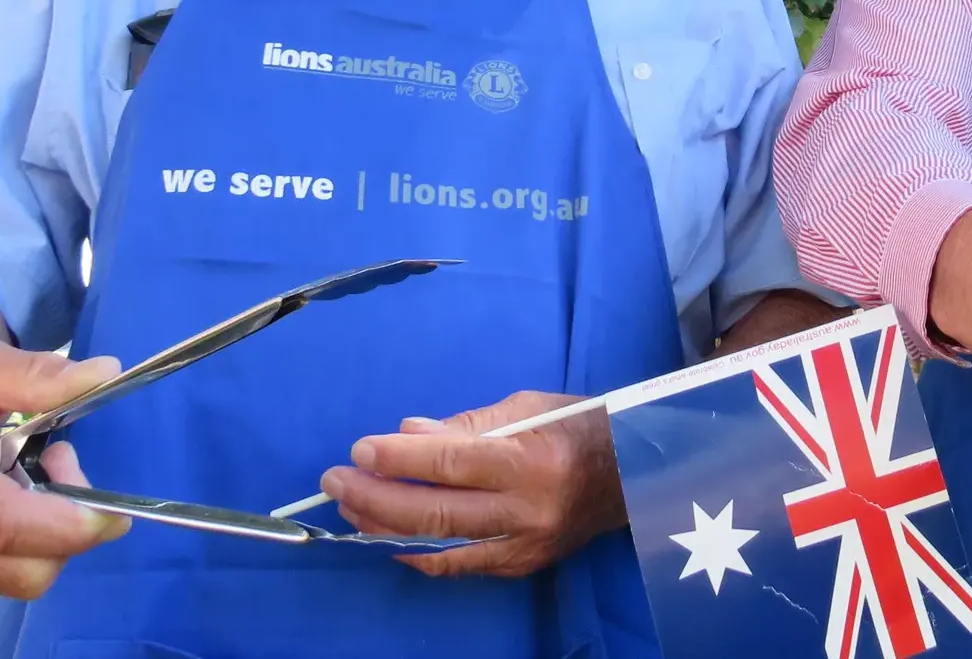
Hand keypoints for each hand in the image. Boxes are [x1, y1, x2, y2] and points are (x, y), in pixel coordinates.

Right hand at [0, 339, 126, 599]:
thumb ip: (39, 375)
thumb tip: (106, 373)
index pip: (2, 526)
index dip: (67, 526)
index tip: (113, 511)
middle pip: (19, 571)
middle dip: (64, 529)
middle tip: (57, 463)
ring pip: (14, 579)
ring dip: (42, 534)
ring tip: (24, 472)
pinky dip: (17, 546)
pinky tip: (3, 498)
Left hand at [323, 391, 622, 577]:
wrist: (636, 476)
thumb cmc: (579, 427)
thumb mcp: (528, 407)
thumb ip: (467, 425)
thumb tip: (409, 433)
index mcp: (531, 459)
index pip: (452, 461)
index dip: (400, 458)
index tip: (361, 449)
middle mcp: (527, 509)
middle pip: (437, 510)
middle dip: (377, 496)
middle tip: (336, 481)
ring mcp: (524, 545)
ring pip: (441, 543)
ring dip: (387, 526)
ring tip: (351, 508)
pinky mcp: (522, 565)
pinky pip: (460, 565)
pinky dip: (421, 553)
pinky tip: (390, 539)